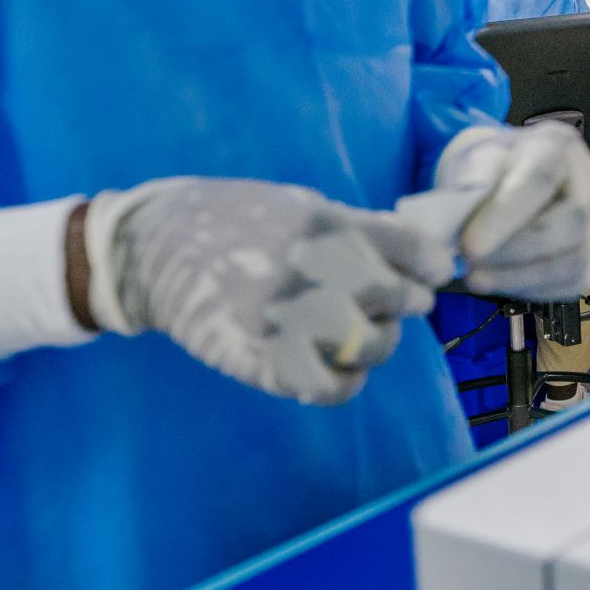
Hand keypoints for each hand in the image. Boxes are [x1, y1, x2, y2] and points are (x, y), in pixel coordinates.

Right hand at [87, 178, 443, 405]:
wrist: (154, 247)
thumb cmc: (235, 219)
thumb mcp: (299, 203)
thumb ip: (355, 227)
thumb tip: (418, 251)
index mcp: (324, 224)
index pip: (409, 248)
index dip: (432, 264)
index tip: (435, 272)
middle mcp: (310, 271)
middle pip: (396, 299)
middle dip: (407, 302)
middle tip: (400, 303)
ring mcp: (286, 320)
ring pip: (372, 347)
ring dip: (379, 342)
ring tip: (364, 333)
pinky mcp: (262, 362)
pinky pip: (331, 386)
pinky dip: (345, 381)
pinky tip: (338, 365)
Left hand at [397, 122, 589, 301]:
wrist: (503, 183)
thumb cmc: (490, 169)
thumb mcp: (474, 158)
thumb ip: (472, 176)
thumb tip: (467, 202)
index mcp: (558, 146)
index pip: (542, 178)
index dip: (507, 215)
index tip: (469, 245)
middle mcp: (588, 182)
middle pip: (571, 221)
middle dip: (516, 249)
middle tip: (470, 261)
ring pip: (575, 260)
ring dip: (519, 277)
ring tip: (476, 276)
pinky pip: (570, 284)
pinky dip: (529, 291)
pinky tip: (499, 281)